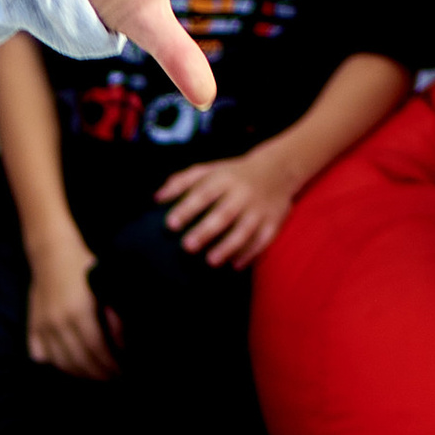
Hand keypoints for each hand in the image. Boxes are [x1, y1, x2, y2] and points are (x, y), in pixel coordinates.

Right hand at [24, 225, 114, 376]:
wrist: (51, 253)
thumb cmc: (83, 267)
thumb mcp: (105, 287)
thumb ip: (114, 317)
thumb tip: (123, 346)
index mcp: (79, 311)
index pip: (96, 349)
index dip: (110, 365)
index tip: (121, 371)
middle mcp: (58, 322)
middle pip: (80, 360)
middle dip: (98, 374)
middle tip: (112, 378)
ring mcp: (43, 326)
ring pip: (61, 362)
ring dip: (80, 374)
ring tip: (95, 375)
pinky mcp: (33, 326)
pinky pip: (42, 356)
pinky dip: (57, 365)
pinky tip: (72, 365)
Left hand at [155, 144, 300, 269]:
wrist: (278, 170)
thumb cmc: (233, 174)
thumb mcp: (209, 170)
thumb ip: (181, 181)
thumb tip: (156, 199)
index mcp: (224, 179)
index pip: (203, 194)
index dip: (187, 208)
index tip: (170, 224)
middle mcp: (242, 194)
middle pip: (223, 214)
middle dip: (206, 231)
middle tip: (187, 246)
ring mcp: (259, 209)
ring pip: (244, 230)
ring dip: (228, 246)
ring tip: (211, 261)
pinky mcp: (273, 222)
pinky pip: (262, 240)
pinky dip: (250, 253)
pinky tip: (235, 265)